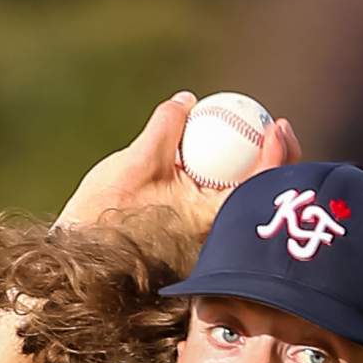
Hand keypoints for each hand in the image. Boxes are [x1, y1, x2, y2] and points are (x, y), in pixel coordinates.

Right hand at [55, 91, 301, 234]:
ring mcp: (207, 245)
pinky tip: (220, 165)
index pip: (258, 188)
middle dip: (277, 162)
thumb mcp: (135, 163)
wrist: (83, 261)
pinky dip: (228, 186)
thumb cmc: (105, 216)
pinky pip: (222, 211)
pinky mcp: (196, 245)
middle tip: (276, 128)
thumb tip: (187, 102)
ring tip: (257, 140)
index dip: (279, 156)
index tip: (278, 127)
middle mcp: (214, 239)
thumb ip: (165, 129)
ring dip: (252, 174)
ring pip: (243, 205)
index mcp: (208, 221)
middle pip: (260, 199)